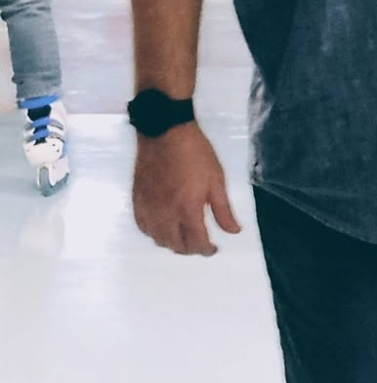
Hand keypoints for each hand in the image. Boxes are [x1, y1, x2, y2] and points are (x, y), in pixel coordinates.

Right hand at [132, 121, 241, 256]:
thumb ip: (224, 210)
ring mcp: (148, 208)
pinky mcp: (137, 201)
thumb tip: (234, 231)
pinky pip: (143, 227)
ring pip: (158, 239)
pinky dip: (154, 233)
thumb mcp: (216, 180)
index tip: (213, 249)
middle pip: (176, 245)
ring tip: (183, 236)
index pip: (197, 242)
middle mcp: (165, 214)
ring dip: (172, 243)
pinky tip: (163, 228)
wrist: (164, 133)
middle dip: (190, 249)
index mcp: (187, 209)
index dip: (206, 250)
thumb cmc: (195, 153)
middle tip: (200, 243)